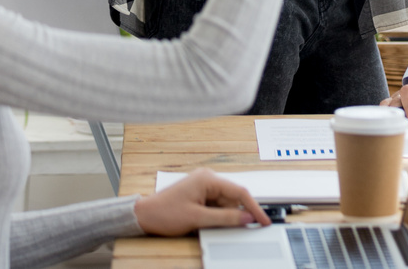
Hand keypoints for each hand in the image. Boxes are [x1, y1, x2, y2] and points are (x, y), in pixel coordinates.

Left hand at [133, 167, 270, 232]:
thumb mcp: (197, 219)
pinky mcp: (199, 196)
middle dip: (240, 213)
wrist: (144, 216)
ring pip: (225, 203)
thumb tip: (246, 218)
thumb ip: (225, 218)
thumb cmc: (165, 213)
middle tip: (249, 228)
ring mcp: (203, 187)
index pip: (239, 192)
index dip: (253, 207)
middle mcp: (207, 179)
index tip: (263, 220)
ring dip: (227, 216)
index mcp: (208, 179)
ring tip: (219, 226)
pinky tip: (214, 224)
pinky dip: (219, 216)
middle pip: (233, 198)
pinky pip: (216, 206)